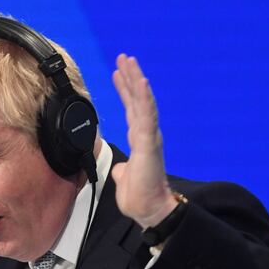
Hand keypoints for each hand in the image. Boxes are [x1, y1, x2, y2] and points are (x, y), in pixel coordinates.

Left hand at [110, 54, 176, 228]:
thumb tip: (119, 169)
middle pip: (138, 100)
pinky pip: (147, 116)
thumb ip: (122, 171)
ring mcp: (149, 137)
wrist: (150, 210)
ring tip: (129, 62)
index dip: (125, 91)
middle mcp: (146, 135)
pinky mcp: (149, 143)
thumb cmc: (141, 197)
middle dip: (130, 78)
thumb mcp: (124, 179)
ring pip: (143, 102)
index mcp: (140, 140)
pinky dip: (145, 98)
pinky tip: (142, 82)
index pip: (132, 110)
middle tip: (124, 58)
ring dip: (136, 80)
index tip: (118, 74)